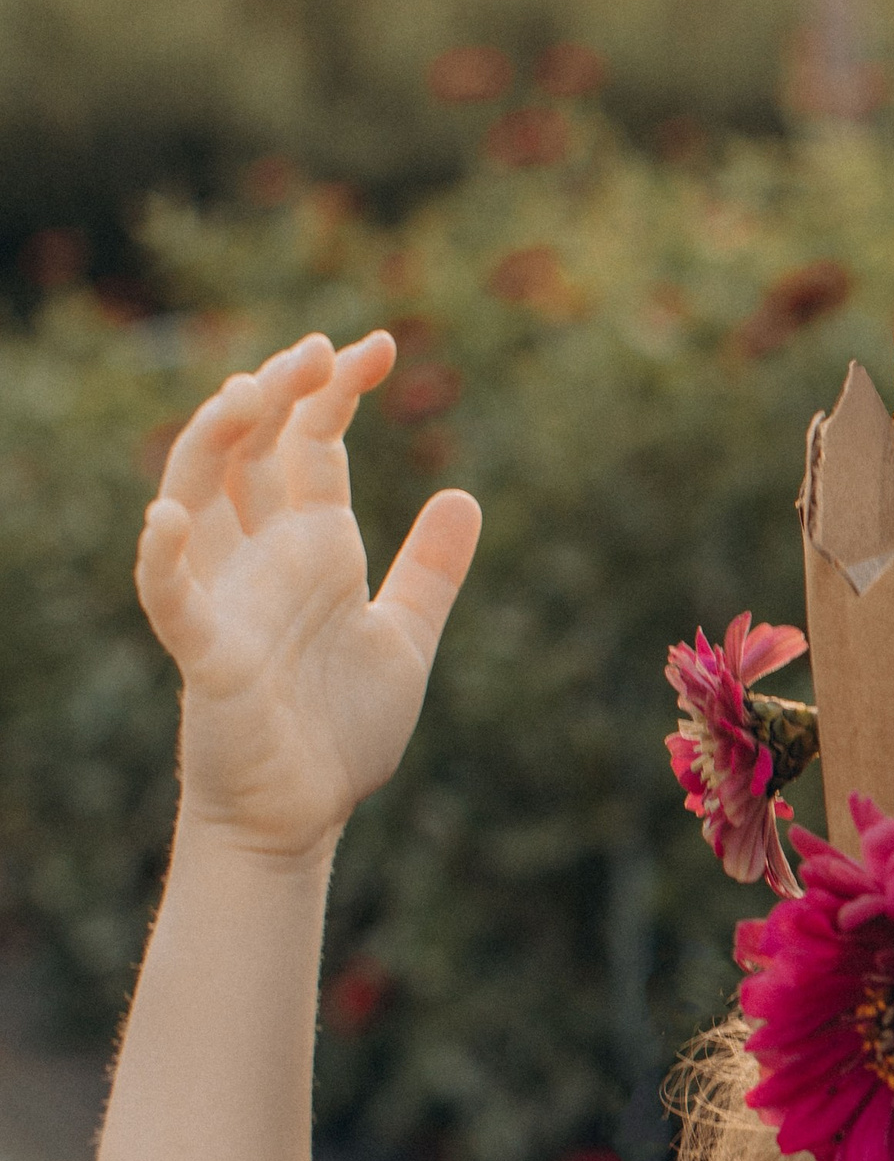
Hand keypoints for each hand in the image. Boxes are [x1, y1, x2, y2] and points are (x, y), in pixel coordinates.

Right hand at [136, 332, 480, 861]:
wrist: (302, 815)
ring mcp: (227, 597)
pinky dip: (162, 556)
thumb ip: (430, 573)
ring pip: (195, 495)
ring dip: (216, 441)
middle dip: (279, 392)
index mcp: (311, 547)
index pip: (311, 445)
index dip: (335, 391)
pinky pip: (170, 595)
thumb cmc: (339, 729)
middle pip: (250, 448)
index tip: (377, 344)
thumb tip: (465, 495)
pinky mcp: (207, 652)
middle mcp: (261, 556)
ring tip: (250, 394)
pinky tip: (167, 516)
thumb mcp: (405, 640)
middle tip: (318, 351)